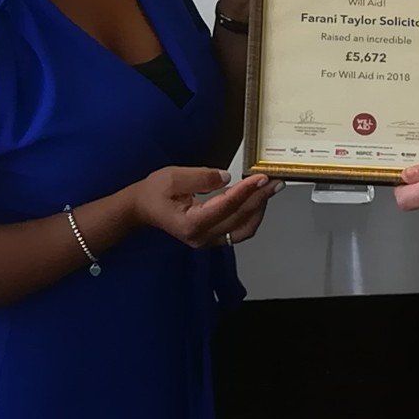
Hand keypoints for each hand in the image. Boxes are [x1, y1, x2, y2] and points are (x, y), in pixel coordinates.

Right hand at [127, 167, 279, 248]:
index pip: (226, 207)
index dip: (247, 192)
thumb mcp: (173, 177)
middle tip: (276, 182)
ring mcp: (208, 241)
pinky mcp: (212, 237)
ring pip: (243, 229)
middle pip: (239, 219)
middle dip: (260, 199)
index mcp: (192, 224)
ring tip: (271, 189)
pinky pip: (238, 229)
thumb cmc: (155, 192)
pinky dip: (250, 214)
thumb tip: (227, 178)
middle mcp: (203, 238)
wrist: (142, 208)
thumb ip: (200, 177)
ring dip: (259, 208)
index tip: (262, 177)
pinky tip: (257, 198)